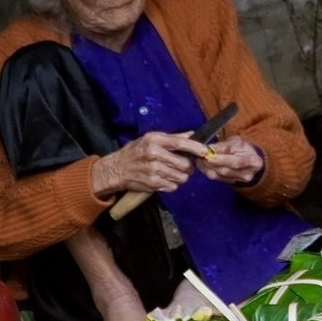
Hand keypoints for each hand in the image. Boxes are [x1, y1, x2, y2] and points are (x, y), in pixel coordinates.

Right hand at [91, 132, 205, 195]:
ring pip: (181, 177)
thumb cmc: (135, 152)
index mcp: (155, 141)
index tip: (205, 151)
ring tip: (171, 172)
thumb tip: (193, 134)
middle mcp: (154, 154)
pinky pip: (173, 186)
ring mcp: (153, 170)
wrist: (116, 168)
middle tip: (182, 166)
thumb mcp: (151, 139)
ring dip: (180, 177)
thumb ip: (173, 137)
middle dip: (188, 167)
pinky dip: (171, 184)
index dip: (195, 148)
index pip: (180, 143)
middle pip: (185, 164)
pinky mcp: (152, 183)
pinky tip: (164, 179)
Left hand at [196, 134, 265, 185]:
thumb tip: (210, 148)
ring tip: (200, 158)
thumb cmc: (242, 148)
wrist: (249, 159)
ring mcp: (238, 181)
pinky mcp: (229, 183)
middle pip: (225, 171)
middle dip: (211, 163)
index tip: (208, 154)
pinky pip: (215, 178)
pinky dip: (206, 170)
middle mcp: (247, 174)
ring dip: (206, 166)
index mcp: (253, 161)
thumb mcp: (237, 142)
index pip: (236, 162)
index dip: (221, 159)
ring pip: (218, 175)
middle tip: (200, 155)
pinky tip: (202, 163)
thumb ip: (224, 145)